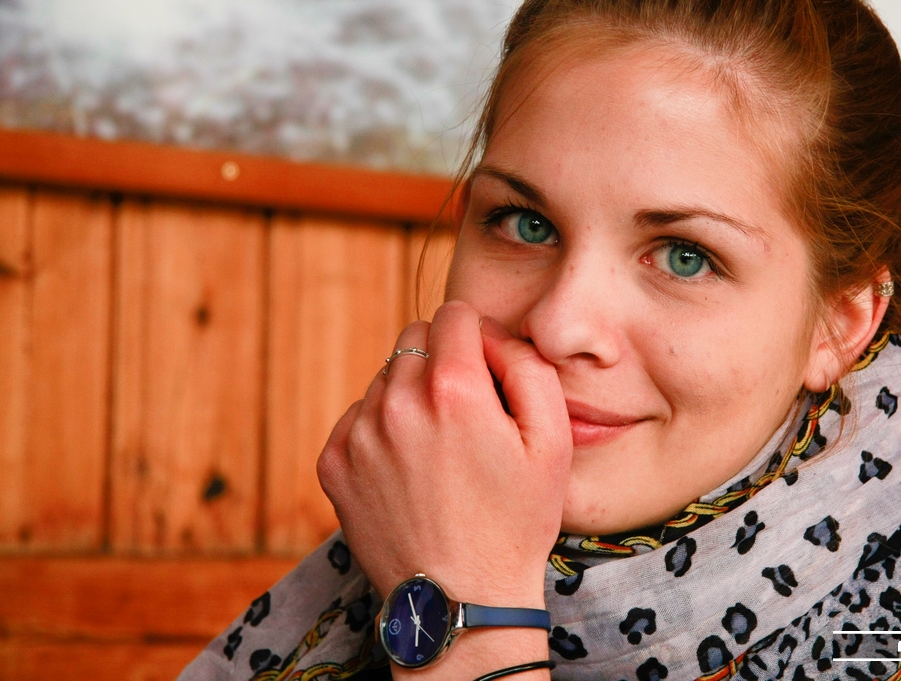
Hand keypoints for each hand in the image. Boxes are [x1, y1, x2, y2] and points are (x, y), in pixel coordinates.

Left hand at [316, 300, 571, 609]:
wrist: (460, 599)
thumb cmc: (516, 521)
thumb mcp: (553, 440)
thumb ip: (527, 364)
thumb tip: (489, 334)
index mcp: (454, 389)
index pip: (454, 315)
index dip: (478, 338)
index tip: (486, 372)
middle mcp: (397, 402)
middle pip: (414, 339)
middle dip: (441, 361)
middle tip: (464, 414)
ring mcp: (358, 434)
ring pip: (385, 377)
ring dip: (409, 395)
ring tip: (437, 450)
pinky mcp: (333, 463)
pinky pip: (357, 415)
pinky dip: (381, 429)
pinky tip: (408, 469)